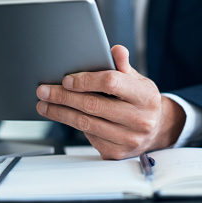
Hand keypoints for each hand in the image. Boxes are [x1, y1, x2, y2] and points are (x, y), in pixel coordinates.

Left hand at [36, 45, 185, 159]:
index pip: (111, 83)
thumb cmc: (141, 100)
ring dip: (61, 113)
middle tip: (44, 91)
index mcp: (145, 96)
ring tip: (45, 105)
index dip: (86, 80)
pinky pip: (89, 137)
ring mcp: (129, 139)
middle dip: (63, 96)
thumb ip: (123, 66)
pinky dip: (74, 125)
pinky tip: (65, 117)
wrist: (157, 129)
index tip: (66, 79)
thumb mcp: (137, 80)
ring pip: (86, 124)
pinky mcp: (117, 152)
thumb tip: (115, 50)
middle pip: (92, 105)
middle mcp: (140, 119)